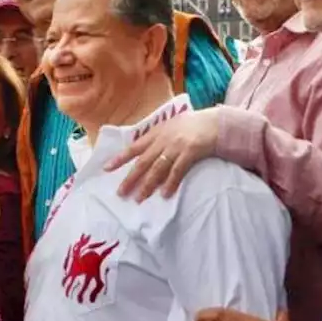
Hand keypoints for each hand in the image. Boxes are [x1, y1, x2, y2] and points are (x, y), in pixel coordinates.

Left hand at [105, 109, 220, 199]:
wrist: (215, 122)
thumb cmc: (192, 125)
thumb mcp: (170, 126)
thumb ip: (156, 137)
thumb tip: (139, 149)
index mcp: (156, 133)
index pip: (134, 147)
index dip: (120, 158)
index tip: (106, 169)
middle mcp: (163, 140)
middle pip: (143, 162)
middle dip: (131, 178)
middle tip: (121, 193)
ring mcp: (176, 147)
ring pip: (157, 169)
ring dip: (147, 185)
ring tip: (139, 198)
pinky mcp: (190, 153)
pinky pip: (177, 171)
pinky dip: (170, 183)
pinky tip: (164, 195)